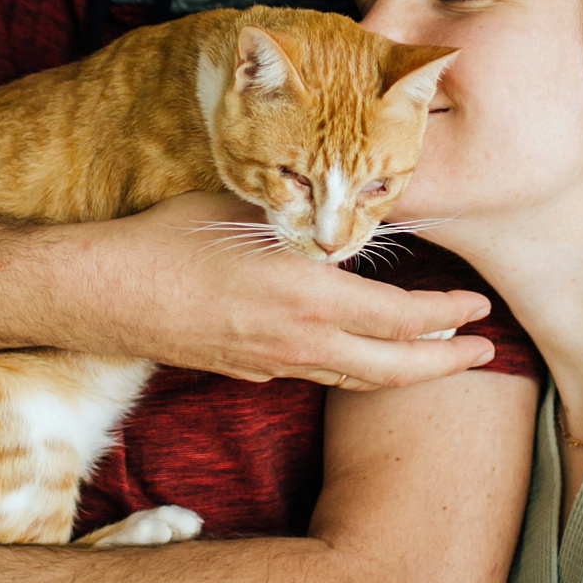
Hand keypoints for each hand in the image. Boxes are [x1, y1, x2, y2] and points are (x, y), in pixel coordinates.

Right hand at [58, 194, 496, 389]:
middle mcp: (298, 340)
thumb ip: (298, 215)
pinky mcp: (248, 370)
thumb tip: (336, 203)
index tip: (478, 306)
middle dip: (446, 362)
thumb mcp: (244, 211)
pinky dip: (354, 367)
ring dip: (404, 370)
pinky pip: (316, 374)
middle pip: (393, 369)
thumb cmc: (166, 239)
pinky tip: (360, 352)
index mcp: (306, 296)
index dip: (448, 316)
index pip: (401, 318)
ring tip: (437, 358)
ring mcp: (272, 363)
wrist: (100, 294)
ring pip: (356, 378)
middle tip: (482, 354)